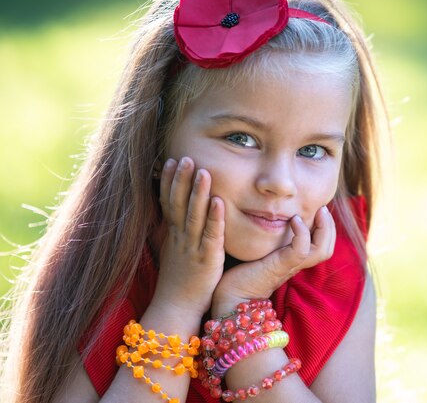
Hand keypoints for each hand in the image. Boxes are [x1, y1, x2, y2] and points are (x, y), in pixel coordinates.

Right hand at [152, 157, 224, 319]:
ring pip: (194, 215)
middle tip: (186, 156)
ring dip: (198, 192)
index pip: (169, 202)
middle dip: (182, 179)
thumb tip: (174, 216)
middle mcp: (180, 237)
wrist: (175, 309)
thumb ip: (175, 233)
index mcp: (173, 235)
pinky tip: (219, 201)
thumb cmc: (178, 281)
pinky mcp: (207, 259)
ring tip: (204, 170)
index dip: (170, 181)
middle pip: (178, 203)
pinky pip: (211, 235)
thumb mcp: (174, 252)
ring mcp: (192, 247)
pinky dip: (215, 217)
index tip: (172, 160)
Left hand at [210, 205, 335, 317]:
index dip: (326, 228)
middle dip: (330, 226)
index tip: (319, 210)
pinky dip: (302, 232)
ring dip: (325, 228)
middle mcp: (296, 264)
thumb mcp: (260, 253)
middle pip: (327, 249)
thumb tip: (269, 221)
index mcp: (293, 261)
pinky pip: (302, 249)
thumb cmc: (241, 275)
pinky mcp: (280, 266)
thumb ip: (269, 242)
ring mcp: (290, 266)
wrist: (231, 298)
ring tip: (318, 212)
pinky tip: (295, 220)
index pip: (322, 247)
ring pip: (322, 250)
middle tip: (323, 209)